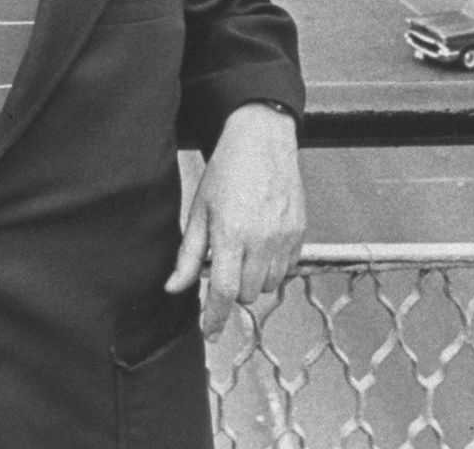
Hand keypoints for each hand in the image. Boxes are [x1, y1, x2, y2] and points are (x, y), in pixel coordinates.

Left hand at [164, 103, 304, 338]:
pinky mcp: (300, 232)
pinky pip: (288, 268)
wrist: (263, 141)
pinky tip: (263, 244)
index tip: (210, 332)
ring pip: (269, 285)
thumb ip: (188, 255)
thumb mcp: (198, 211)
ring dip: (254, 279)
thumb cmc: (227, 171)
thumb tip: (173, 288)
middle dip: (233, 289)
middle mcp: (262, 240)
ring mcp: (285, 237)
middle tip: (225, 264)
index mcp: (232, 234)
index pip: (224, 291)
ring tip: (244, 252)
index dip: (215, 318)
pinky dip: (274, 266)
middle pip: (247, 293)